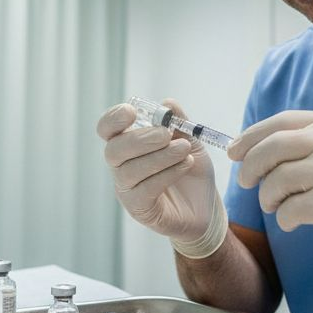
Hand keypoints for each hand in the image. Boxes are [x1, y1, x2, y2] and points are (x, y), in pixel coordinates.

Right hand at [97, 99, 222, 251]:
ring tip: (184, 149)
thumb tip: (167, 103)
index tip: (131, 111)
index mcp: (128, 145)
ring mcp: (127, 190)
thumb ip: (179, 123)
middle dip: (140, 139)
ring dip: (159, 157)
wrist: (206, 208)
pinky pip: (145, 190)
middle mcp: (121, 167)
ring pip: (129, 171)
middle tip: (166, 134)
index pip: (107, 129)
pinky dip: (167, 174)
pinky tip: (185, 165)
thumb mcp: (190, 142)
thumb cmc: (191, 172)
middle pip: (113, 150)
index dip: (113, 119)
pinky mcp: (139, 209)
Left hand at [228, 111, 312, 289]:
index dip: (253, 135)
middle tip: (247, 181)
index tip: (235, 150)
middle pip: (276, 146)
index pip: (286, 122)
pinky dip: (286, 218)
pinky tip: (294, 222)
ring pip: (280, 179)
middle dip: (251, 164)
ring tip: (275, 206)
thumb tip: (268, 151)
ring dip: (269, 196)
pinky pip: (294, 208)